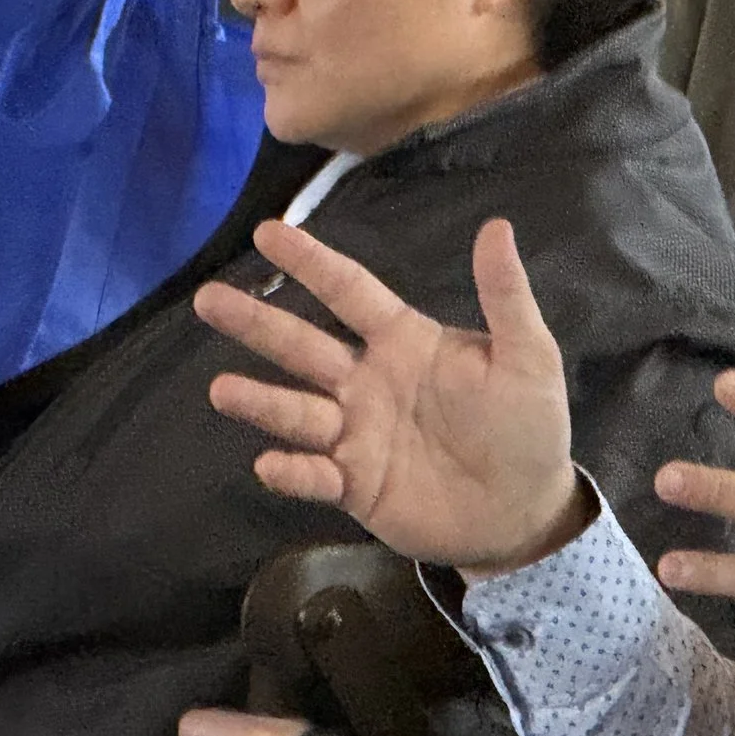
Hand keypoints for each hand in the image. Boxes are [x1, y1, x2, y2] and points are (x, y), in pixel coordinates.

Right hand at [195, 218, 593, 576]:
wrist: (526, 510)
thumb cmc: (527, 425)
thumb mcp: (527, 355)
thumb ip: (504, 296)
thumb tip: (498, 226)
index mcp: (404, 342)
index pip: (350, 292)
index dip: (311, 263)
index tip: (268, 232)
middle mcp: (369, 382)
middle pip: (303, 346)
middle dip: (256, 323)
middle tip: (207, 300)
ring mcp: (357, 435)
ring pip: (298, 411)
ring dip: (261, 401)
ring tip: (222, 390)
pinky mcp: (356, 485)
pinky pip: (316, 474)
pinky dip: (293, 470)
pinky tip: (270, 462)